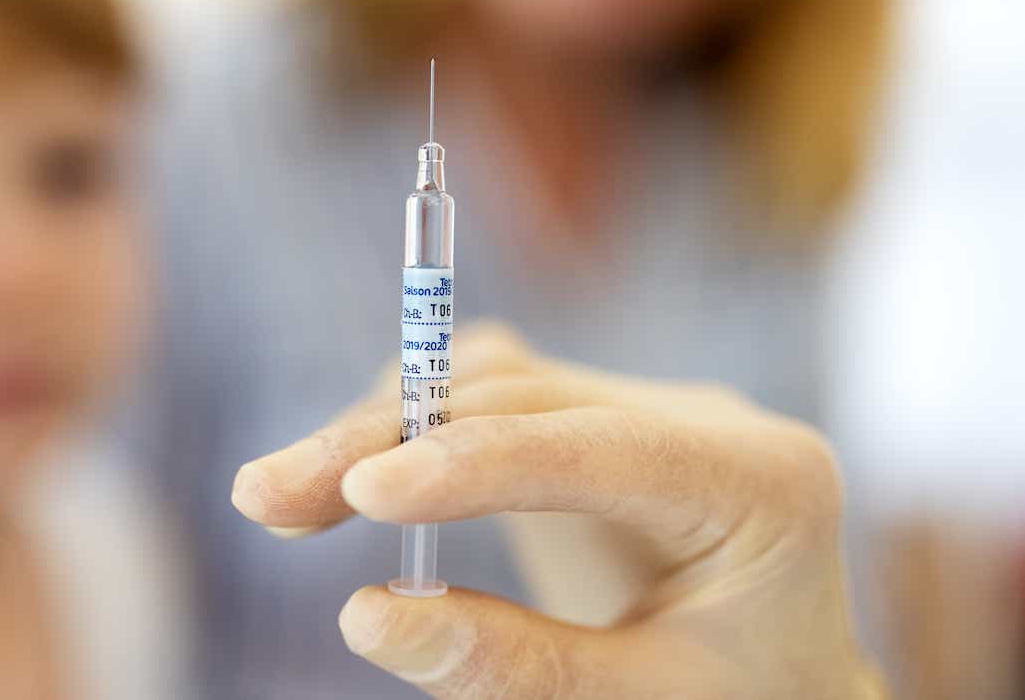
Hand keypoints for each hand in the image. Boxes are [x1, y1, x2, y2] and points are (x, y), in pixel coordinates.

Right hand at [232, 324, 886, 698]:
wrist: (783, 692)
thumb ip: (515, 665)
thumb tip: (365, 615)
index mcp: (759, 482)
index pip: (594, 445)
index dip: (468, 461)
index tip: (358, 494)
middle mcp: (703, 420)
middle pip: (520, 395)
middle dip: (385, 440)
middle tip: (266, 497)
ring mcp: (646, 411)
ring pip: (489, 379)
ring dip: (378, 426)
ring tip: (279, 496)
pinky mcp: (594, 422)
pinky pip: (489, 400)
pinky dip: (410, 430)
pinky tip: (347, 473)